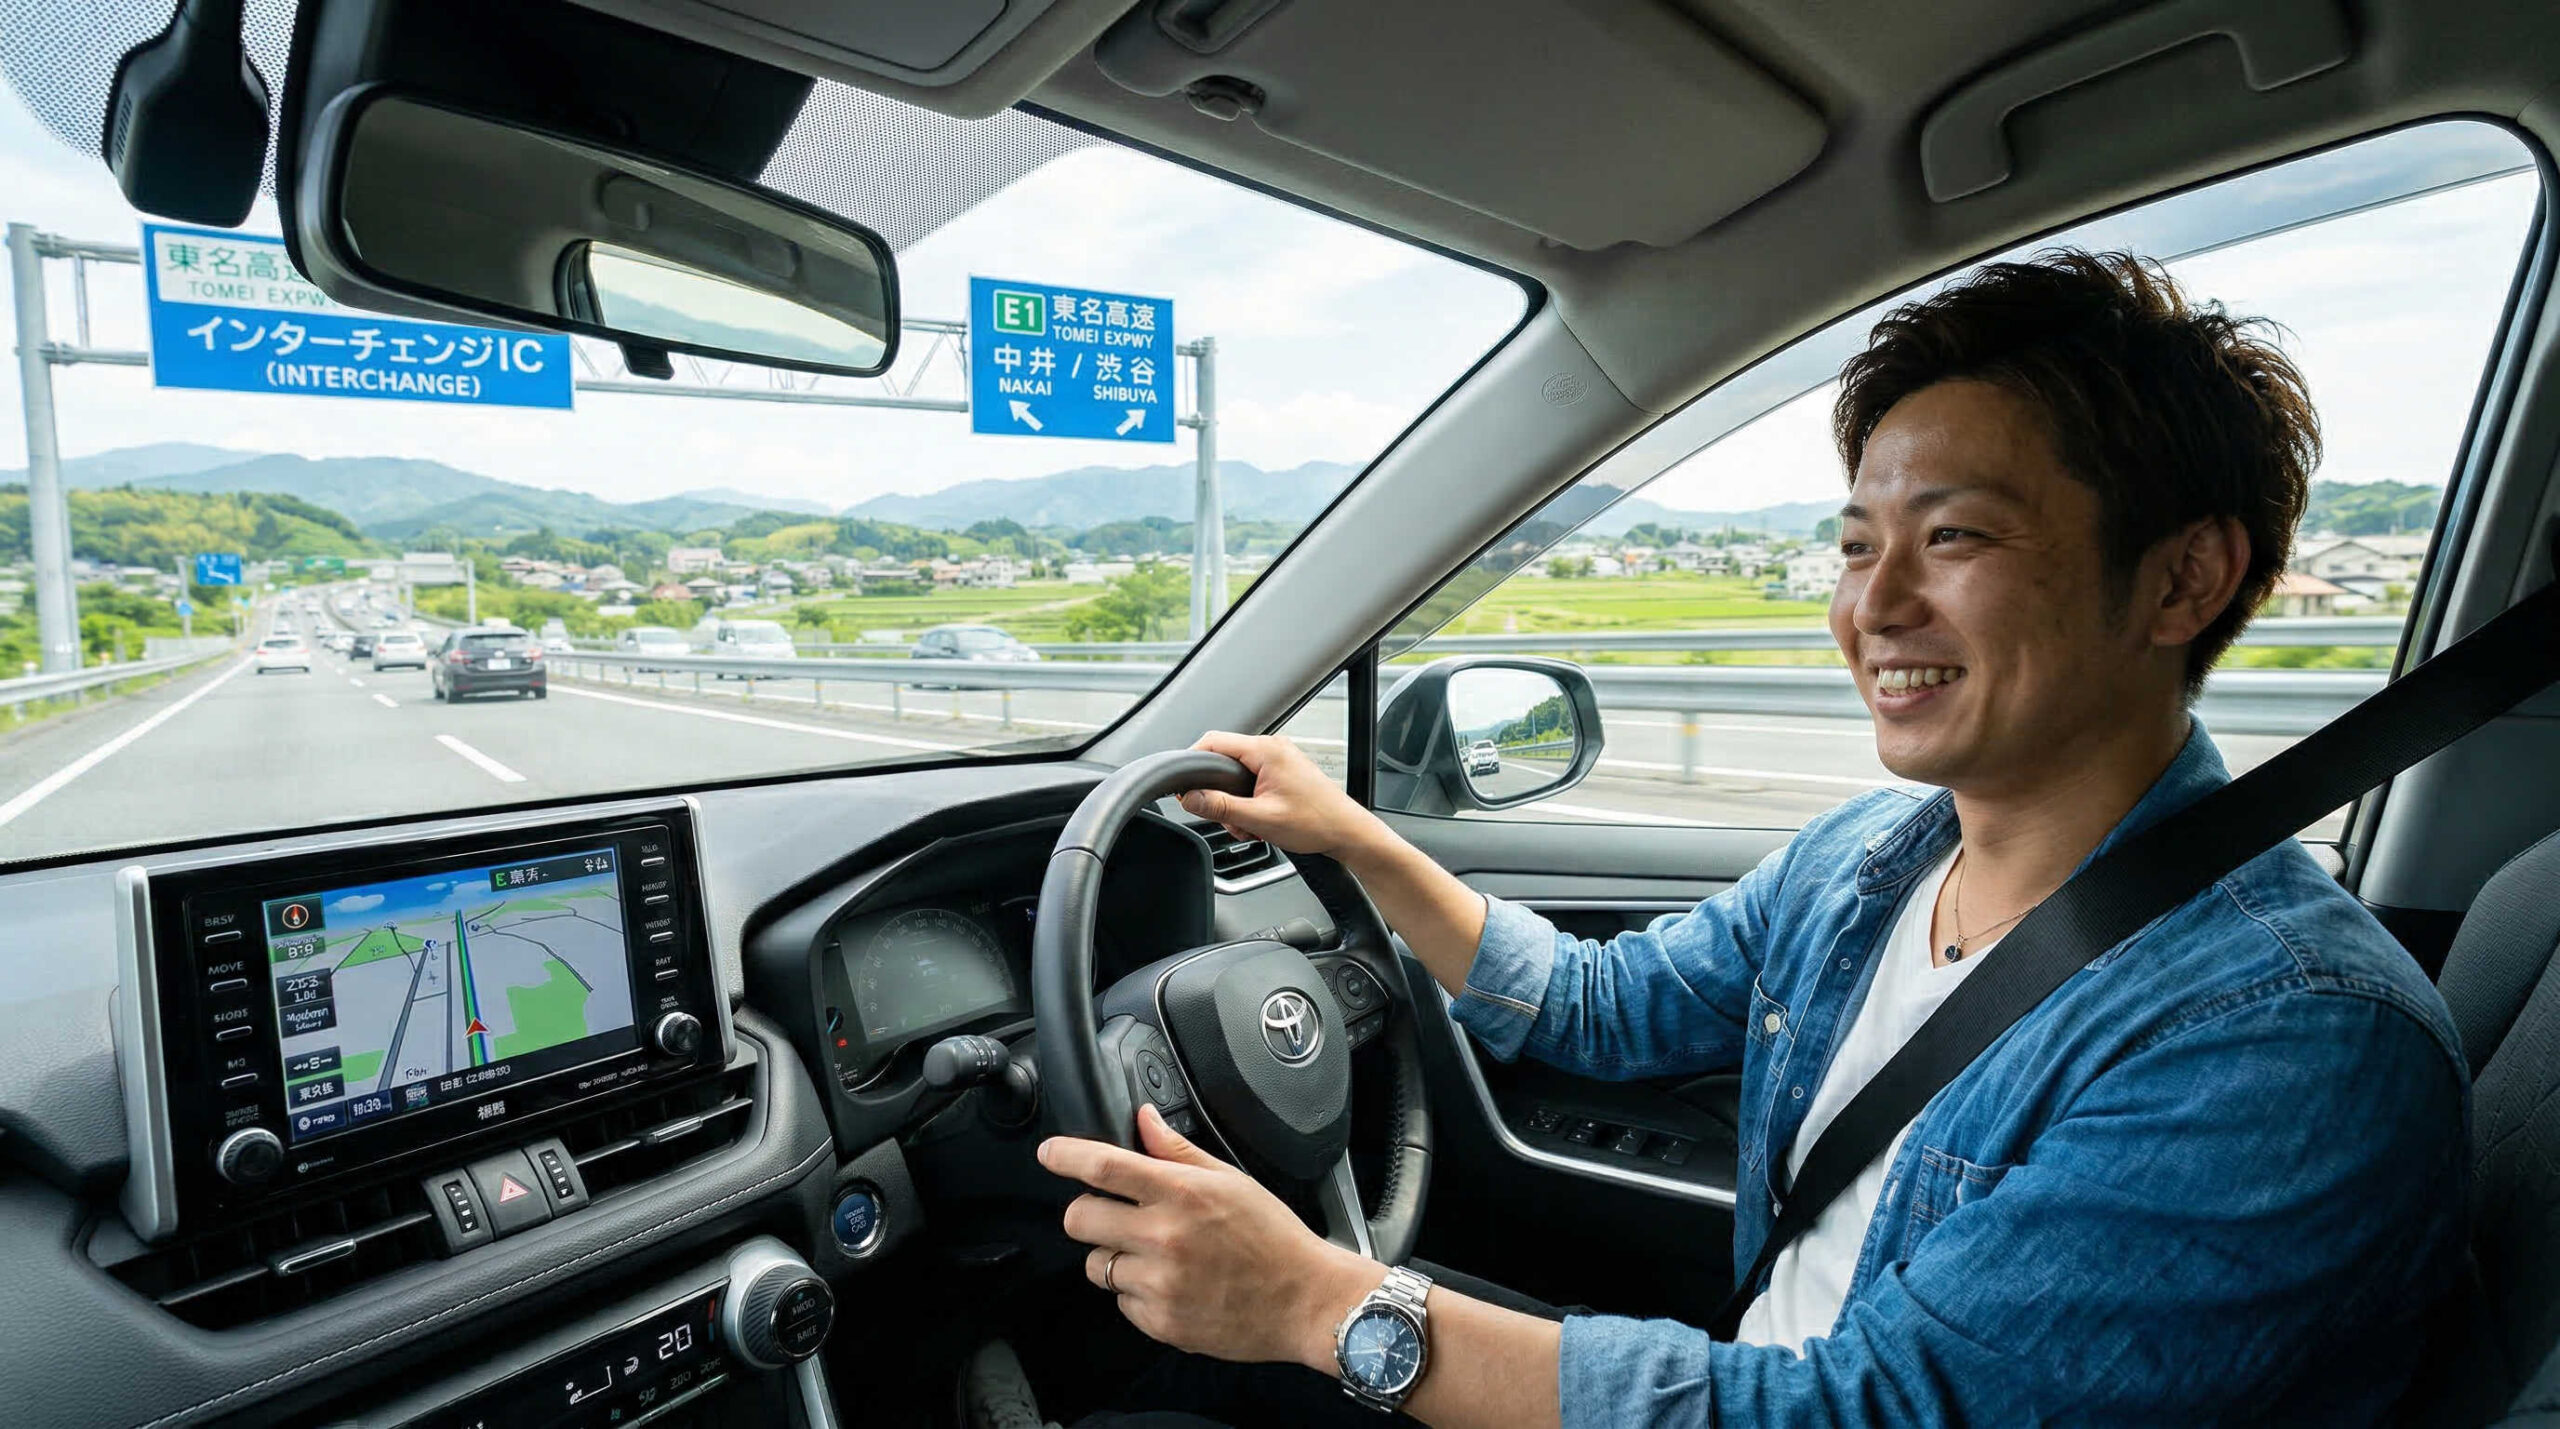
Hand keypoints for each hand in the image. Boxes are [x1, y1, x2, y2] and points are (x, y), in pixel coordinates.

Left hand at [1041, 1102, 1380, 1370]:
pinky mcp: (1160, 1322)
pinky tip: (1171, 1284)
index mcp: (1182, 1194)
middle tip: (1111, 1214)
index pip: (1103, 1167)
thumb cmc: (1274, 1238)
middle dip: (1086, 1212)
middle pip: (1079, 1218)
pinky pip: (1120, 1301)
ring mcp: (1160, 1284)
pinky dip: (1136, 1292)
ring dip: (1112, 1256)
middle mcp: (1164, 1238)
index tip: (1050, 1153)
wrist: (1305, 1301)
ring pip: (1095, 1265)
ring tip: (1153, 1255)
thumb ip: (1178, 1151)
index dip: (1065, 1156)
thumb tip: (1143, 1120)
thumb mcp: (1231, 1180)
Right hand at [1182, 731, 1383, 858]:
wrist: (1348, 833)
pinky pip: (1252, 783)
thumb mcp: (1260, 819)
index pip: (1212, 742)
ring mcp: (1279, 759)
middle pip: (1223, 762)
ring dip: (1237, 805)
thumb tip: (1191, 798)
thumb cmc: (1317, 822)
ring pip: (1237, 777)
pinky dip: (1250, 804)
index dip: (1192, 763)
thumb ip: (1221, 807)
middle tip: (1232, 821)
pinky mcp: (1283, 772)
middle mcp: (1273, 748)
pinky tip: (1262, 823)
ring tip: (1254, 827)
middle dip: (1221, 796)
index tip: (1184, 786)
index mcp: (1266, 750)